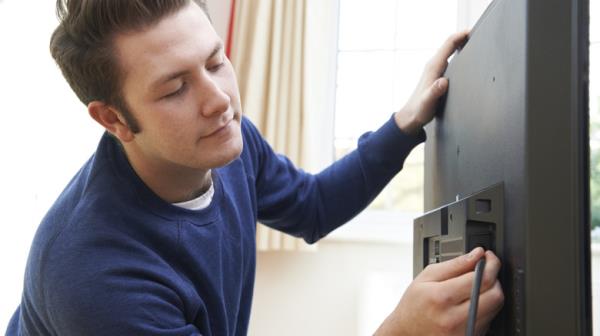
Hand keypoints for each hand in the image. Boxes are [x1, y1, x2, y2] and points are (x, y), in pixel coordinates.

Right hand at [375, 247, 503, 335]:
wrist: (407, 332)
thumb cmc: (414, 305)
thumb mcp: (427, 277)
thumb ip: (454, 264)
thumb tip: (477, 254)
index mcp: (442, 297)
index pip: (481, 278)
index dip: (491, 264)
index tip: (489, 257)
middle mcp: (454, 317)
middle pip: (495, 295)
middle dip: (495, 278)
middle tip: (487, 270)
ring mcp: (463, 332)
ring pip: (495, 308)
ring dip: (491, 293)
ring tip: (475, 287)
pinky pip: (489, 320)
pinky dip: (485, 308)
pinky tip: (471, 303)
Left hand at [394, 30, 469, 134]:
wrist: (411, 116)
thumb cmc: (419, 109)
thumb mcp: (428, 101)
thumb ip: (435, 91)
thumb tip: (443, 82)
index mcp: (433, 67)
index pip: (448, 44)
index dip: (460, 35)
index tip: (472, 31)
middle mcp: (433, 65)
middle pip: (449, 45)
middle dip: (463, 37)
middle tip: (478, 35)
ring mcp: (435, 70)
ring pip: (449, 51)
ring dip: (460, 44)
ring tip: (473, 42)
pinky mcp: (436, 75)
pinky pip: (449, 59)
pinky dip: (457, 54)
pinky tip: (464, 58)